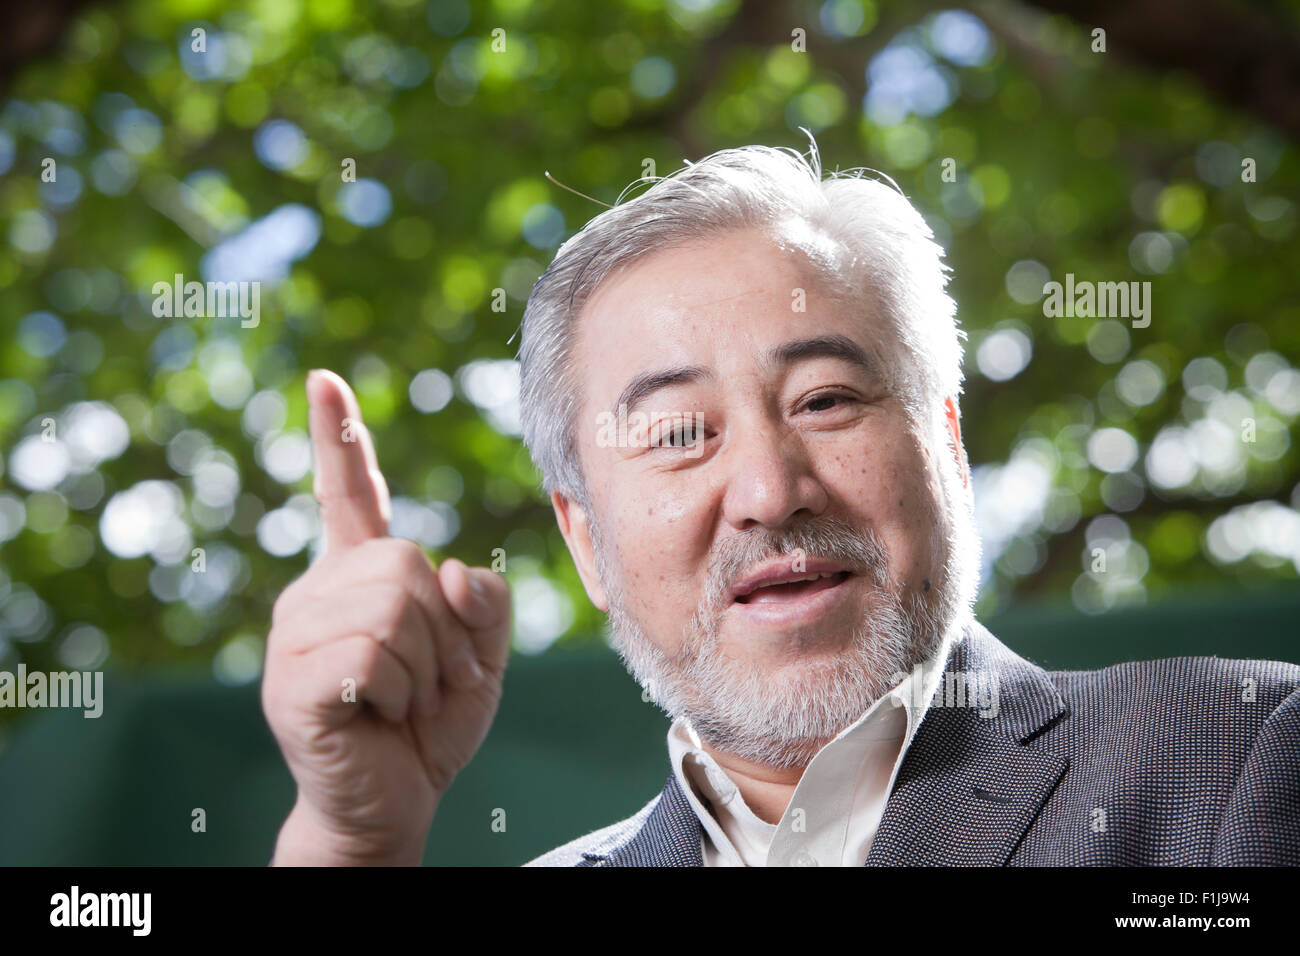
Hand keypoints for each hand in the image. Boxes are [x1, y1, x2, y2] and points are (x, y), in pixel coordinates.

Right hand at [263, 369, 510, 864]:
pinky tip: (379, 715)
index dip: (339, 439)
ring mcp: (295, 635)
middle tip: (432, 680)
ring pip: (393, 610)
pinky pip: (371, 655)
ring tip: (405, 701)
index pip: (348, 495)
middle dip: (445, 632)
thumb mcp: (480, 659)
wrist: (395, 802)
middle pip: (407, 563)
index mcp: (359, 577)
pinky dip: (400, 693)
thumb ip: (483, 607)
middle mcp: (318, 593)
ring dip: (426, 667)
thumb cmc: (431, 724)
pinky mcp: (290, 681)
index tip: (323, 380)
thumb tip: (453, 570)